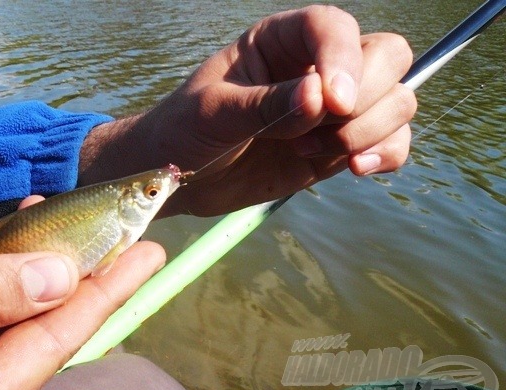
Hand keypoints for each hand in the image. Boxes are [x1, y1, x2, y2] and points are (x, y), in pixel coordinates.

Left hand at [79, 6, 416, 215]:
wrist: (179, 177)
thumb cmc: (186, 130)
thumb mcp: (213, 113)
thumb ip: (265, 105)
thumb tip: (320, 96)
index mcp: (281, 40)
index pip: (334, 27)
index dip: (344, 59)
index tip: (333, 102)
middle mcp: (316, 66)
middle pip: (387, 57)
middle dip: (369, 97)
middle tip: (321, 131)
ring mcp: (333, 108)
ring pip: (397, 100)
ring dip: (370, 131)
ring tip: (311, 152)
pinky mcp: (339, 146)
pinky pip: (391, 142)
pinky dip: (384, 154)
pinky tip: (351, 169)